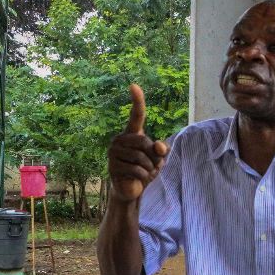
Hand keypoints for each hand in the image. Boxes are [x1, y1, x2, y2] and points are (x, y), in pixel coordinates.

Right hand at [108, 84, 169, 200]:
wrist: (132, 188)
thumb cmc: (145, 168)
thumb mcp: (158, 158)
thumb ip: (162, 150)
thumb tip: (159, 148)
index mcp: (132, 133)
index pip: (136, 115)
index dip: (137, 101)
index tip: (134, 86)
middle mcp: (120, 139)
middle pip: (144, 142)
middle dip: (153, 156)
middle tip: (152, 165)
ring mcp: (113, 152)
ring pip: (140, 157)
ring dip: (149, 168)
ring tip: (144, 172)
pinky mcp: (112, 167)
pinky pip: (136, 170)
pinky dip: (143, 176)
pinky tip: (139, 178)